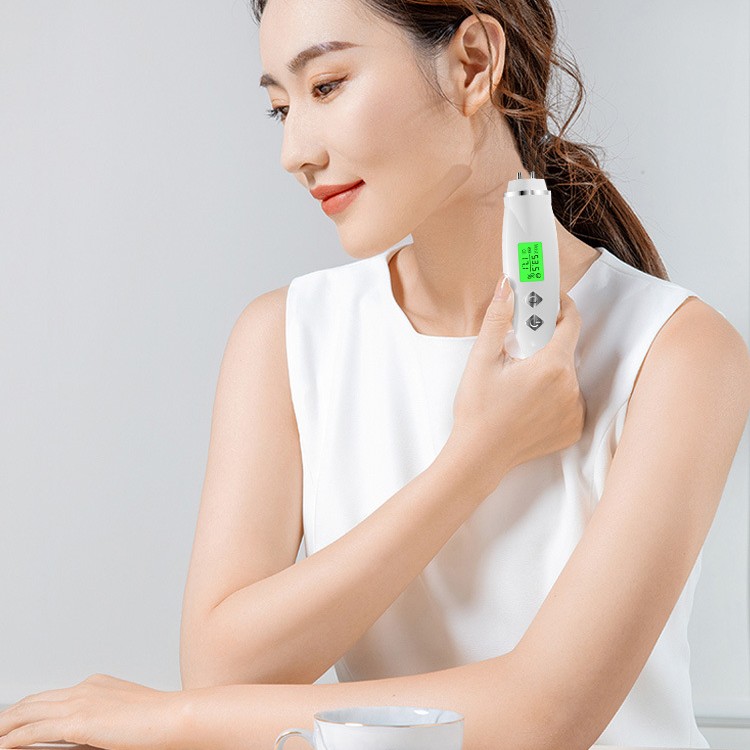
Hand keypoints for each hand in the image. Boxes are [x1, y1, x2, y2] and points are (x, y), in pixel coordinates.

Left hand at [0, 673, 186, 749]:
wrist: (173, 717)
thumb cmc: (159, 720)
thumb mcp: (126, 715)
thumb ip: (103, 719)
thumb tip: (90, 732)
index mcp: (97, 685)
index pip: (52, 696)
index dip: (29, 707)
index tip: (15, 718)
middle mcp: (86, 688)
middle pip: (34, 701)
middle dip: (10, 715)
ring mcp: (81, 702)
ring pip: (28, 712)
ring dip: (6, 726)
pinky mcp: (79, 722)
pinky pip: (35, 731)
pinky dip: (15, 739)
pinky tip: (3, 746)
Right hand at [447, 275, 585, 486]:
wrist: (479, 455)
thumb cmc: (478, 409)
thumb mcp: (482, 359)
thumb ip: (498, 320)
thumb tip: (507, 287)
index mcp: (551, 366)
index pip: (570, 321)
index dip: (559, 306)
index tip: (546, 302)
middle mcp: (571, 388)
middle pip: (565, 349)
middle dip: (544, 343)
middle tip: (518, 351)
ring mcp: (575, 410)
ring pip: (567, 375)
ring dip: (549, 370)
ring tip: (519, 384)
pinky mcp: (574, 427)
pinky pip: (570, 400)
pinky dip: (554, 396)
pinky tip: (529, 403)